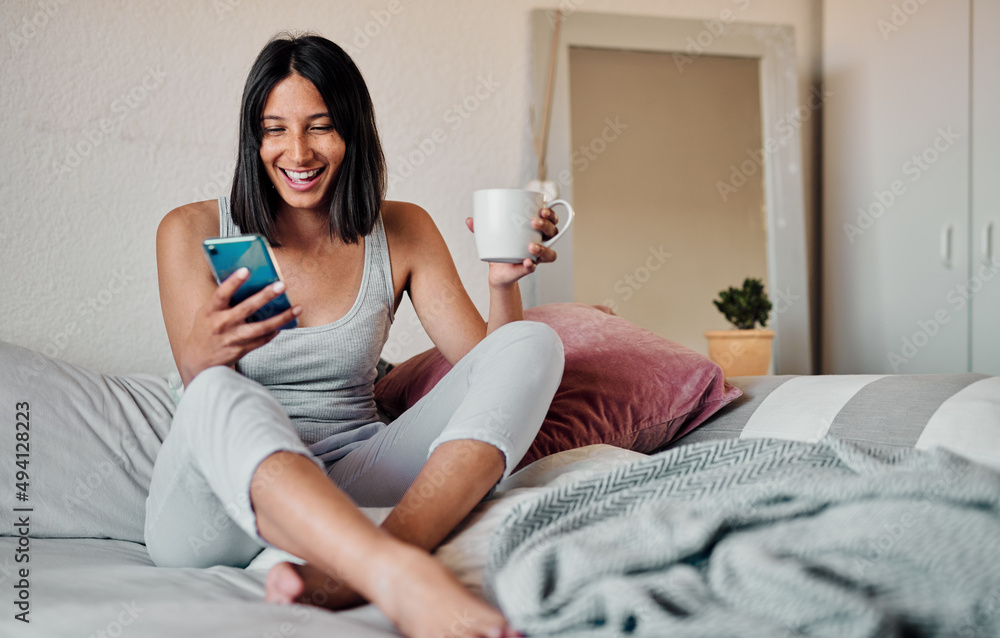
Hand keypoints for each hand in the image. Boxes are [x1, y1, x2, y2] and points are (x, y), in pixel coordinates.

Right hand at [178, 268, 301, 384]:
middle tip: (282, 285)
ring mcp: (233, 338)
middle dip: (265, 296)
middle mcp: (222, 324)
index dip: (233, 282)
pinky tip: (287, 322)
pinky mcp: (242, 349)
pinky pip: (263, 339)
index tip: (246, 270)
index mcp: (210, 311)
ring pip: (262, 328)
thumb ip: (224, 300)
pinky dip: (276, 330)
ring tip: (297, 308)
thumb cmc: (206, 329)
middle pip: (247, 308)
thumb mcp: (207, 312)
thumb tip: (250, 284)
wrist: (199, 360)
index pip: (221, 294)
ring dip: (282, 317)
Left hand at [465, 207, 560, 287]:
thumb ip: (481, 228)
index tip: (542, 209)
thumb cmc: (500, 248)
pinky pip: (534, 267)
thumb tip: (469, 220)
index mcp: (535, 230)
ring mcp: (537, 257)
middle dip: (546, 226)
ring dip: (543, 248)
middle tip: (533, 222)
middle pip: (553, 232)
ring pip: (550, 253)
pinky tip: (526, 262)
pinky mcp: (528, 269)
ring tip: (531, 246)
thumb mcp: (491, 235)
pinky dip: (530, 265)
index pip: (551, 219)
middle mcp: (541, 243)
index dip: (551, 214)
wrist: (498, 272)